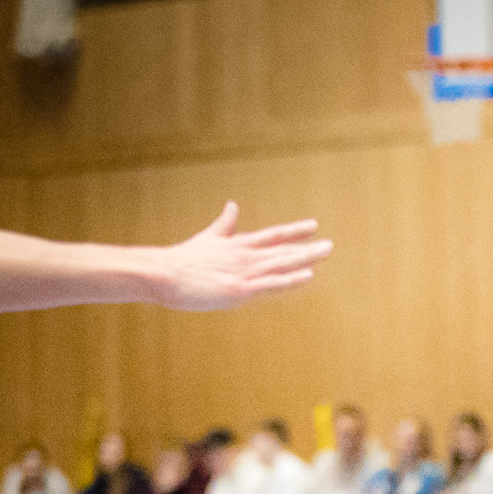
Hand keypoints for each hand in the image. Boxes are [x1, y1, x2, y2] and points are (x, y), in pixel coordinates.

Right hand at [153, 202, 331, 310]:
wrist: (162, 273)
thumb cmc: (182, 260)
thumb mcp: (208, 237)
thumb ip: (225, 224)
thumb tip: (233, 204)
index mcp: (237, 245)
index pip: (272, 236)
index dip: (293, 231)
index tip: (313, 226)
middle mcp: (245, 256)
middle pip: (282, 250)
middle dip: (307, 248)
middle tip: (330, 245)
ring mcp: (243, 272)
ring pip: (280, 264)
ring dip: (304, 259)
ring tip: (325, 253)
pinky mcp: (239, 288)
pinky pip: (271, 283)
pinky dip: (290, 279)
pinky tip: (308, 276)